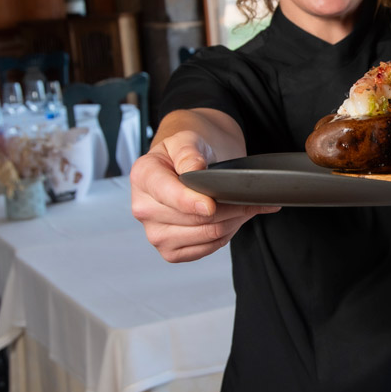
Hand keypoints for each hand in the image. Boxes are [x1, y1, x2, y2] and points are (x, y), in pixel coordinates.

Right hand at [130, 130, 279, 261]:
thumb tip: (194, 169)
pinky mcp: (171, 251)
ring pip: (207, 234)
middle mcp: (143, 208)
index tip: (212, 204)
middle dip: (228, 207)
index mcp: (143, 177)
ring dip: (233, 220)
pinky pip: (207, 248)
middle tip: (248, 195)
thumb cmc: (187, 152)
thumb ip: (188, 153)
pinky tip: (231, 219)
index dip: (192, 202)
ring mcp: (155, 233)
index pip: (168, 195)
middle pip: (194, 218)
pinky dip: (226, 234)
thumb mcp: (187, 140)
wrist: (189, 165)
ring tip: (243, 204)